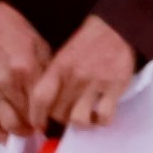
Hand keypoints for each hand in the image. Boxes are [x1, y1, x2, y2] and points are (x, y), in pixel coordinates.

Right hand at [0, 0, 57, 141]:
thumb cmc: (18, 33)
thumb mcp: (42, 48)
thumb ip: (48, 75)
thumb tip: (57, 99)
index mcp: (28, 71)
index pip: (42, 106)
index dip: (49, 120)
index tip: (55, 125)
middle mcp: (9, 84)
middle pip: (25, 119)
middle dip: (35, 130)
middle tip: (41, 132)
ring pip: (6, 124)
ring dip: (18, 134)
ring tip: (26, 134)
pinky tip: (6, 138)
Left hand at [32, 14, 136, 132]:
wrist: (116, 28)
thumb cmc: (87, 44)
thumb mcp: (63, 55)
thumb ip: (54, 78)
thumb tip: (44, 106)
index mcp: (59, 67)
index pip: (40, 98)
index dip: (36, 116)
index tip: (40, 124)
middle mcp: (74, 76)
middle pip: (59, 113)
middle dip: (61, 119)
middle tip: (68, 115)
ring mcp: (95, 82)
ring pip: (79, 120)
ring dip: (82, 122)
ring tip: (86, 116)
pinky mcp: (115, 86)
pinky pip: (104, 116)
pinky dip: (101, 120)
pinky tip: (101, 113)